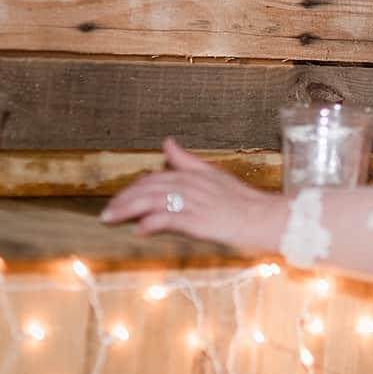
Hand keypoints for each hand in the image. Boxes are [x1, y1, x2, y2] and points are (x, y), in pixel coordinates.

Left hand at [99, 139, 286, 248]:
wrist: (266, 218)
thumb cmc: (243, 201)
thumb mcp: (213, 174)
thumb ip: (187, 160)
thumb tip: (167, 143)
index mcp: (192, 175)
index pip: (155, 178)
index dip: (134, 188)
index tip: (119, 199)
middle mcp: (190, 185)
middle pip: (148, 188)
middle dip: (124, 199)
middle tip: (106, 213)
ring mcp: (194, 203)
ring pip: (153, 201)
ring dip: (128, 210)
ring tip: (110, 219)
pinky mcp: (199, 220)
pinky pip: (170, 218)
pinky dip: (152, 223)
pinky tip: (139, 230)